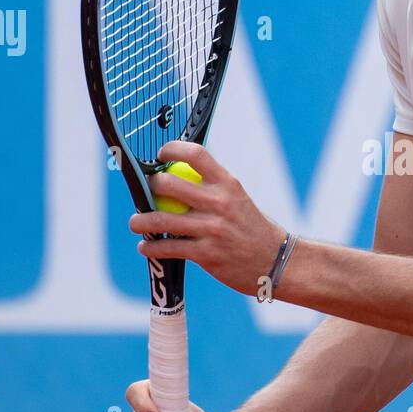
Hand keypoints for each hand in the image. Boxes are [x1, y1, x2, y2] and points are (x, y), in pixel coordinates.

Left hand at [127, 141, 286, 297]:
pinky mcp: (206, 253)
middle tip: (147, 193)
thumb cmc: (253, 229)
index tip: (161, 155)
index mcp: (228, 184)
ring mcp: (212, 229)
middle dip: (150, 186)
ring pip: (161, 218)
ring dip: (140, 221)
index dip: (172, 149)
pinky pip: (168, 247)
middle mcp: (219, 203)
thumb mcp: (239, 200)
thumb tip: (178, 177)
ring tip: (135, 223)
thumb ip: (213, 189)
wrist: (276, 262)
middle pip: (169, 183)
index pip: (196, 154)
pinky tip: (145, 247)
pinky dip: (151, 247)